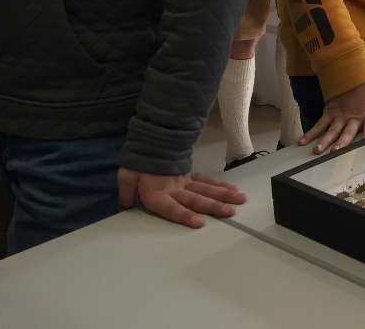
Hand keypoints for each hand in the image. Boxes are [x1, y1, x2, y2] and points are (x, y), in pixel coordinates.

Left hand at [117, 168, 245, 228]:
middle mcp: (175, 189)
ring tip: (240, 200)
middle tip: (231, 212)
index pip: (173, 208)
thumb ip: (127, 196)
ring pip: (206, 189)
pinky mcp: (190, 174)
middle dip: (214, 206)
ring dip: (223, 196)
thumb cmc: (137, 162)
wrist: (149, 139)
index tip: (199, 223)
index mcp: (158, 193)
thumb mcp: (126, 178)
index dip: (185, 216)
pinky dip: (220, 186)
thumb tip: (124, 211)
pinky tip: (232, 189)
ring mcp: (185, 181)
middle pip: (196, 199)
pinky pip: (206, 181)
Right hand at [299, 78, 364, 153]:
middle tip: (334, 153)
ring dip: (324, 141)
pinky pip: (320, 123)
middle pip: (347, 132)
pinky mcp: (329, 110)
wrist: (350, 67)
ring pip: (331, 130)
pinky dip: (311, 132)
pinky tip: (303, 141)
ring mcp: (340, 115)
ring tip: (317, 151)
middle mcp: (354, 117)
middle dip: (341, 143)